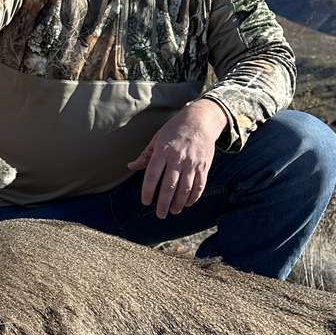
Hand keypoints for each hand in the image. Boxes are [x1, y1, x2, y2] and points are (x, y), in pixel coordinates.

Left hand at [127, 99, 227, 218]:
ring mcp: (192, 163)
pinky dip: (193, 197)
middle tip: (159, 214)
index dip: (148, 190)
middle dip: (163, 203)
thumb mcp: (156, 139)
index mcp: (163, 151)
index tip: (145, 202)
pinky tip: (187, 204)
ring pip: (185, 189)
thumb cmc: (174, 129)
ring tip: (173, 211)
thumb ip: (145, 155)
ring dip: (179, 203)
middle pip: (169, 186)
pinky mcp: (204, 166)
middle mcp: (177, 158)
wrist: (200, 120)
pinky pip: (199, 185)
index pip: (153, 175)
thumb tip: (131, 166)